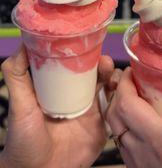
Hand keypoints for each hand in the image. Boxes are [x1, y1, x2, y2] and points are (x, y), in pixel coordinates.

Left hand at [0, 45, 116, 167]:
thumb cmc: (23, 141)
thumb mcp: (19, 104)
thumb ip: (17, 74)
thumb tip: (24, 44)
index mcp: (57, 86)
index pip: (73, 62)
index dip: (83, 51)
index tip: (89, 42)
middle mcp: (74, 94)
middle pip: (93, 71)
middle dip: (102, 62)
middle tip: (104, 61)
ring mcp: (88, 108)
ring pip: (106, 85)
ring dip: (113, 76)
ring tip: (112, 77)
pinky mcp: (100, 125)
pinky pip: (115, 107)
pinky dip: (122, 97)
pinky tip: (122, 93)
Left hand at [106, 68, 161, 167]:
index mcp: (161, 142)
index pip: (127, 107)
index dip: (123, 85)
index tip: (130, 72)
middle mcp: (142, 153)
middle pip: (115, 115)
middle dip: (118, 92)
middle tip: (132, 79)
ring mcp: (137, 164)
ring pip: (114, 129)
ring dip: (118, 107)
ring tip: (134, 94)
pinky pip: (121, 142)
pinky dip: (122, 124)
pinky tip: (139, 118)